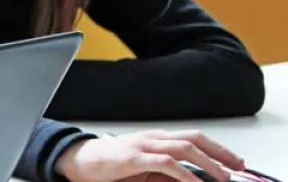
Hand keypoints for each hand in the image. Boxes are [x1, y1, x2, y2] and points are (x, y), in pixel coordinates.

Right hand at [55, 130, 245, 181]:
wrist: (76, 160)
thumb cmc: (107, 165)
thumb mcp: (143, 170)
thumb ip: (166, 173)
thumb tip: (191, 181)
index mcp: (155, 139)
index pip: (193, 138)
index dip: (217, 148)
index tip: (235, 162)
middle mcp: (152, 138)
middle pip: (194, 139)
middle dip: (220, 153)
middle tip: (238, 167)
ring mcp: (143, 146)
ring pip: (184, 148)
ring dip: (208, 163)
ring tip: (223, 177)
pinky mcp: (134, 158)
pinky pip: (166, 164)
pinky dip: (185, 174)